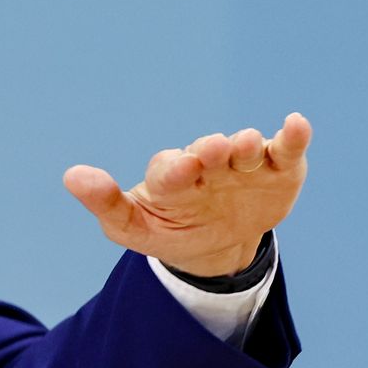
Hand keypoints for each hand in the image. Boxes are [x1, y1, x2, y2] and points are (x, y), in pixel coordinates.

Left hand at [62, 113, 311, 276]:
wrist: (215, 243)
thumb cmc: (168, 229)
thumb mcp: (132, 227)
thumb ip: (106, 204)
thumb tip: (71, 176)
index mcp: (171, 177)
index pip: (170, 170)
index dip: (176, 169)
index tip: (183, 167)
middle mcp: (207, 163)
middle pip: (210, 153)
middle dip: (213, 151)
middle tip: (217, 148)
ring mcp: (243, 164)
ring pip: (247, 150)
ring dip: (248, 147)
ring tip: (247, 146)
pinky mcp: (279, 170)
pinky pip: (286, 150)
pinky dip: (292, 137)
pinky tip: (296, 124)